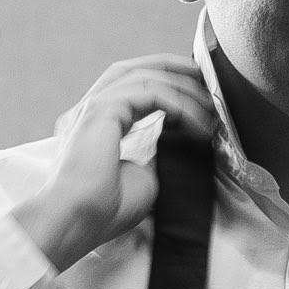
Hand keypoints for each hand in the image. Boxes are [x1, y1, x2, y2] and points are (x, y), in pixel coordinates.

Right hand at [15, 55, 214, 268]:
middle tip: (204, 76)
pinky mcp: (101, 109)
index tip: (196, 97)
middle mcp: (92, 111)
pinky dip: (176, 102)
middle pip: (134, 71)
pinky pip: (147, 92)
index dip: (165, 85)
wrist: (80, 220)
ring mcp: (94, 107)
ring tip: (208, 102)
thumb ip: (157, 151)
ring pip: (142, 76)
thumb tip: (180, 137)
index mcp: (97, 125)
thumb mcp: (144, 175)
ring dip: (180, 86)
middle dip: (172, 68)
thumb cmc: (106, 209)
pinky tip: (195, 119)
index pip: (131, 89)